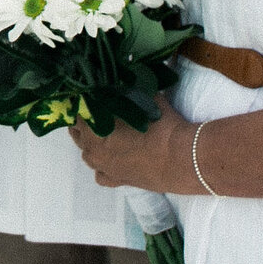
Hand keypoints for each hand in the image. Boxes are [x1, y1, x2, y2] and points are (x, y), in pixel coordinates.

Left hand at [69, 99, 200, 194]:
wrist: (184, 158)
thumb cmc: (164, 128)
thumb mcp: (143, 99)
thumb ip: (127, 91)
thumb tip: (120, 82)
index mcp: (94, 132)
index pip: (78, 114)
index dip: (82, 103)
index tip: (87, 95)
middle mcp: (95, 153)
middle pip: (79, 135)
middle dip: (84, 120)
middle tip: (94, 109)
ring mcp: (106, 169)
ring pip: (87, 155)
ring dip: (90, 142)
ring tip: (101, 130)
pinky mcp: (120, 181)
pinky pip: (101, 175)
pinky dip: (102, 166)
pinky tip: (110, 157)